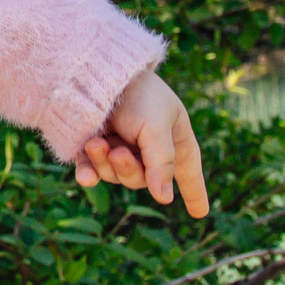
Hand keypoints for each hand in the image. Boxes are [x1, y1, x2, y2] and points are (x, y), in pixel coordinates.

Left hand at [77, 69, 209, 217]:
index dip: (195, 193)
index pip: (188, 172)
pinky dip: (88, 174)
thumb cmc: (137, 94)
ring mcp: (119, 147)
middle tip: (118, 152)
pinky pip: (92, 172)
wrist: (94, 71)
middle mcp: (148, 148)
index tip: (200, 213)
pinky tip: (84, 177)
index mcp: (174, 139)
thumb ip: (162, 163)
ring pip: (115, 177)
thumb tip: (165, 199)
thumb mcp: (157, 127)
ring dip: (105, 163)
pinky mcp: (92, 148)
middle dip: (129, 169)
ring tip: (97, 143)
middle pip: (143, 180)